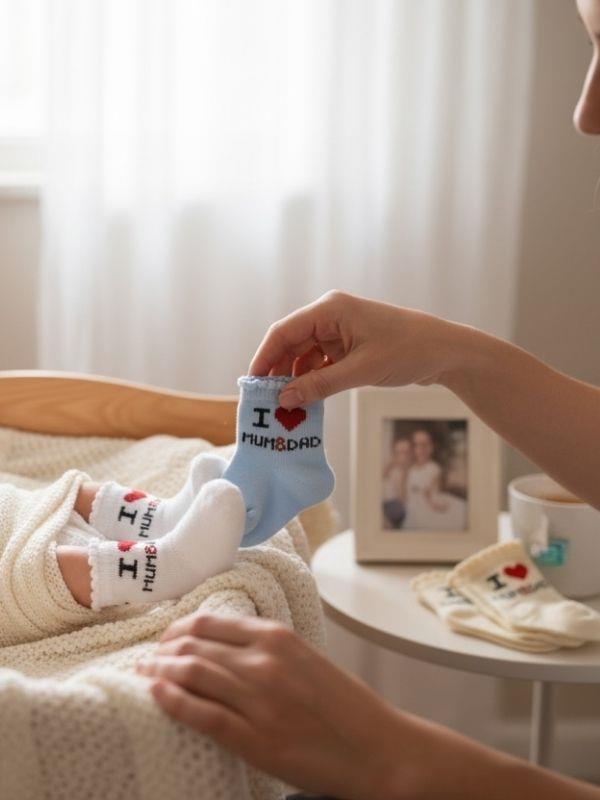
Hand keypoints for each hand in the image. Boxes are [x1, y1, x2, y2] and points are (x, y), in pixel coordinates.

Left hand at [136, 613, 599, 799]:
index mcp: (279, 637)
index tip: (167, 637)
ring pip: (192, 674)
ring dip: (160, 672)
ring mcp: (258, 700)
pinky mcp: (255, 739)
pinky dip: (172, 700)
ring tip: (144, 674)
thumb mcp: (306, 660)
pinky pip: (201, 714)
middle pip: (195, 646)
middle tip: (149, 657)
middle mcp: (265, 662)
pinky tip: (154, 693)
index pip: (212, 622)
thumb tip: (223, 646)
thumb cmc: (343, 706)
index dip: (180, 628)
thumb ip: (268, 649)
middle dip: (163, 650)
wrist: (378, 748)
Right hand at [249, 290, 462, 407]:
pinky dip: (313, 381)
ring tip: (286, 407)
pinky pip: (320, 364)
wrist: (445, 351)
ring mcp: (339, 332)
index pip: (284, 332)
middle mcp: (330, 316)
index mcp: (330, 309)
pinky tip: (307, 401)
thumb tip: (284, 399)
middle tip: (267, 403)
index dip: (264, 357)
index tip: (252, 384)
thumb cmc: (408, 350)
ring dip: (295, 380)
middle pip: (291, 344)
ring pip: (304, 357)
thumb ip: (321, 384)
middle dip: (278, 372)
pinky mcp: (348, 347)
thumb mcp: (362, 370)